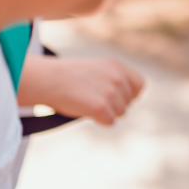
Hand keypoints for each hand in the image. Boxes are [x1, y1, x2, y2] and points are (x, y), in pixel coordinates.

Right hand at [17, 56, 145, 125]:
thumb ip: (113, 80)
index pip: (139, 85)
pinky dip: (99, 120)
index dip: (129, 95)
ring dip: (105, 113)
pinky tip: (86, 111)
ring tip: (87, 103)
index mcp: (117, 67)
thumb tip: (124, 101)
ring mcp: (111, 93)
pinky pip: (109, 122)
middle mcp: (118, 78)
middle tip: (94, 101)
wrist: (49, 79)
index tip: (116, 98)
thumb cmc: (68, 76)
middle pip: (128, 104)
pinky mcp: (102, 108)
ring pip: (119, 114)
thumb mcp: (96, 70)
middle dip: (114, 106)